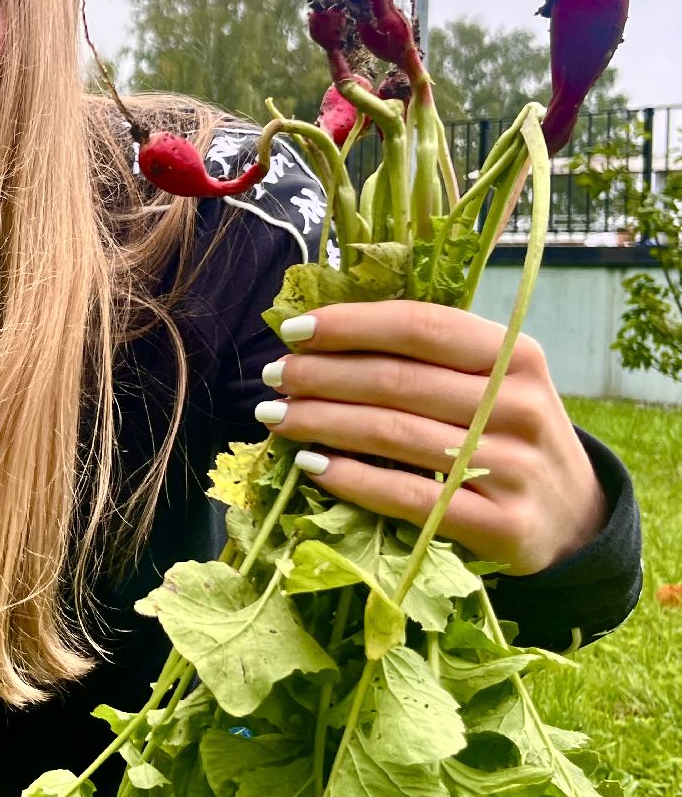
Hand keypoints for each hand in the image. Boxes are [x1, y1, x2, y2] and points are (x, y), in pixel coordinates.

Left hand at [252, 299, 607, 576]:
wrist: (575, 519)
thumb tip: (320, 335)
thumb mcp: (492, 382)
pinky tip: (311, 464)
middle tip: (274, 377)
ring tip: (276, 416)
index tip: (294, 331)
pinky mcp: (500, 525)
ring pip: (392, 435)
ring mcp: (513, 467)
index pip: (419, 326)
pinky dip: (350, 478)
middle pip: (396, 381)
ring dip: (321, 422)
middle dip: (321, 376)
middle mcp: (519, 406)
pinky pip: (406, 496)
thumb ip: (426, 357)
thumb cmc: (507, 433)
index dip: (350, 325)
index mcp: (516, 356)